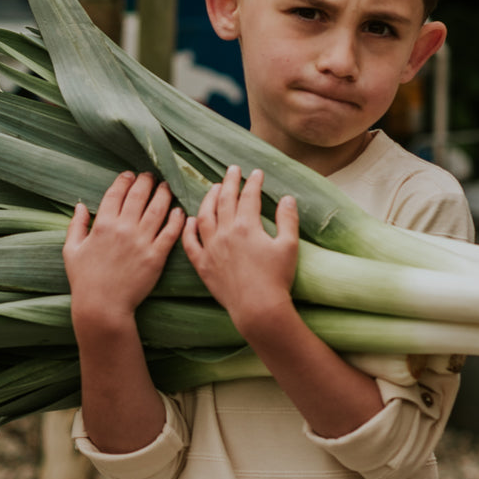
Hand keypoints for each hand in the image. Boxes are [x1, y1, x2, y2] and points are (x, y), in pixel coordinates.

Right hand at [63, 172, 184, 329]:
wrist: (102, 307)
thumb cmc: (84, 280)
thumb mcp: (71, 251)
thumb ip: (76, 225)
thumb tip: (80, 205)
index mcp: (103, 225)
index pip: (116, 193)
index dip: (124, 180)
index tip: (130, 175)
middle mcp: (124, 229)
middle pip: (139, 195)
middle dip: (146, 181)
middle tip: (151, 175)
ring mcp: (142, 242)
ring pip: (158, 209)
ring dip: (164, 194)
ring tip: (166, 187)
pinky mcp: (156, 256)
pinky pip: (171, 232)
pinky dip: (177, 219)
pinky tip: (179, 211)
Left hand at [181, 165, 299, 333]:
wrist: (258, 308)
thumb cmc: (277, 278)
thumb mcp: (289, 246)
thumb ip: (288, 220)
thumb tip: (287, 199)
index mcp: (247, 226)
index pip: (248, 196)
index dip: (253, 182)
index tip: (256, 173)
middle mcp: (225, 233)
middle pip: (225, 200)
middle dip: (230, 182)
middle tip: (232, 170)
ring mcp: (211, 248)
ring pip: (205, 216)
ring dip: (208, 199)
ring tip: (213, 189)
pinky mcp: (203, 265)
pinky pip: (190, 243)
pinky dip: (189, 229)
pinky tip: (191, 220)